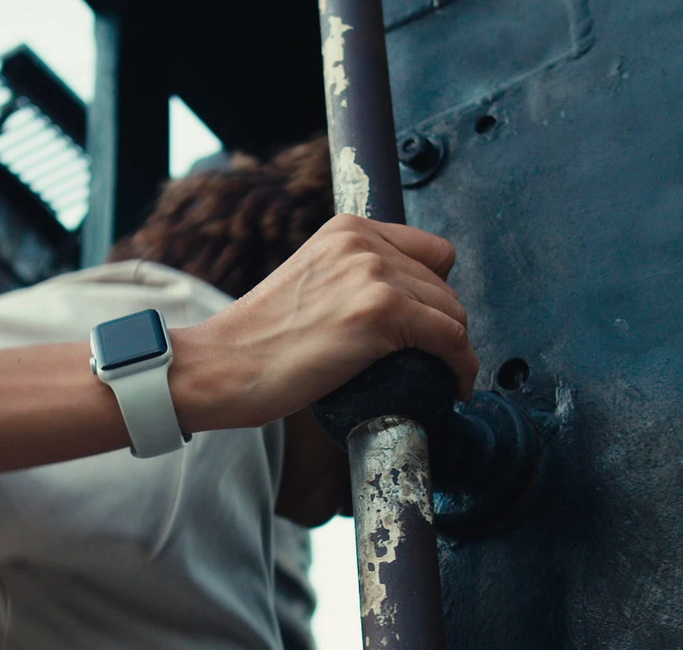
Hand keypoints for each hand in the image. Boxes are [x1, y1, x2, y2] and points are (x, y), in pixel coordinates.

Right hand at [171, 214, 479, 431]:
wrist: (220, 366)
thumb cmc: (255, 342)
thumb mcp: (309, 283)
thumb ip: (349, 279)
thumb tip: (394, 308)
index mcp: (346, 230)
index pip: (428, 251)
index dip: (434, 291)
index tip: (430, 323)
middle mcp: (364, 242)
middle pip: (443, 282)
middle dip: (444, 323)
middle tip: (433, 358)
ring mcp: (373, 275)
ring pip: (453, 311)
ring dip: (456, 347)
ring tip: (445, 375)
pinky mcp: (381, 313)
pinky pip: (451, 339)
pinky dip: (462, 366)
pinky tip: (454, 386)